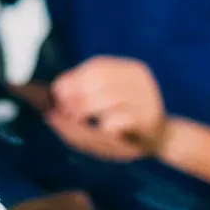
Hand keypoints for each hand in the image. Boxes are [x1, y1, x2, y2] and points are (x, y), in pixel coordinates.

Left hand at [45, 56, 166, 160]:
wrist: (160, 142)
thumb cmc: (122, 130)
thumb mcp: (94, 123)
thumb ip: (71, 120)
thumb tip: (49, 114)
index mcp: (127, 70)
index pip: (96, 66)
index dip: (72, 79)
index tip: (57, 95)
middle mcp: (139, 78)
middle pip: (99, 80)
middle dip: (76, 97)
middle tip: (66, 113)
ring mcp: (147, 96)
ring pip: (107, 97)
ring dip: (86, 111)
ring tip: (80, 122)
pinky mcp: (150, 118)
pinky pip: (119, 119)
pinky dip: (104, 126)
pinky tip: (105, 130)